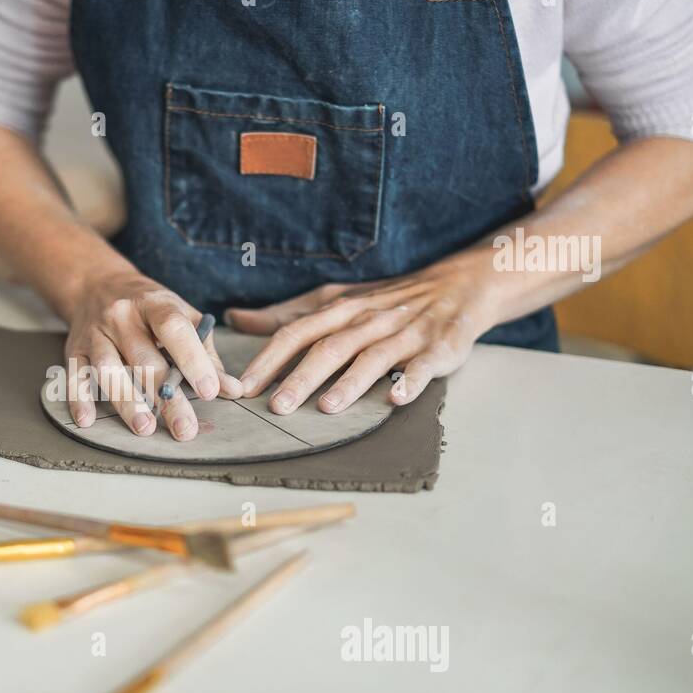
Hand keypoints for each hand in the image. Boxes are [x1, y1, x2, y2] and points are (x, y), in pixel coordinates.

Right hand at [63, 267, 242, 439]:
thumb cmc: (149, 309)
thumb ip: (206, 354)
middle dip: (165, 398)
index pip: (173, 328)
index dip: (192, 359)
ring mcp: (95, 332)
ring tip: (144, 428)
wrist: (97, 284)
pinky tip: (89, 421)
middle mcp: (121, 316)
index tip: (209, 391)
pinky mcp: (74, 349)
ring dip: (126, 401)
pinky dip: (79, 399)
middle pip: (143, 359)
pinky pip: (75, 376)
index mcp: (154, 303)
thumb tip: (233, 389)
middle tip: (184, 429)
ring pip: (108, 370)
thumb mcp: (181, 316)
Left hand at [226, 261, 499, 413]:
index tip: (242, 387)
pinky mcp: (438, 347)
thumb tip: (235, 317)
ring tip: (327, 408)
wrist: (456, 285)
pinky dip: (411, 381)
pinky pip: (424, 365)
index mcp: (339, 310)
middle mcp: (368, 320)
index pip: (295, 333)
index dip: (268, 360)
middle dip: (301, 376)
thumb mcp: (333, 300)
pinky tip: (397, 398)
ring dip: (350, 382)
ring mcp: (404, 334)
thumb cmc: (384, 301)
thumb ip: (285, 314)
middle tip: (276, 407)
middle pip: (329, 347)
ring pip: (372, 357)